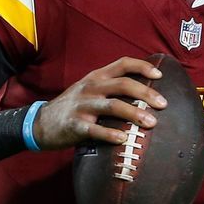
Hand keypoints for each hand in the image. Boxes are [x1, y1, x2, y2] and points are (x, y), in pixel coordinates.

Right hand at [33, 57, 167, 149]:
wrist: (39, 123)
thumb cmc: (73, 107)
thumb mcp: (89, 89)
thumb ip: (111, 87)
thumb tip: (145, 91)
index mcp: (96, 76)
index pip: (123, 64)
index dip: (143, 66)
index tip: (160, 75)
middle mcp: (90, 87)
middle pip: (123, 84)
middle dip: (146, 93)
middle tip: (163, 104)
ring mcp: (82, 106)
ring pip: (113, 106)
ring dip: (135, 114)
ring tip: (151, 123)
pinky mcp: (75, 125)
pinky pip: (95, 129)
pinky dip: (110, 134)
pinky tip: (123, 140)